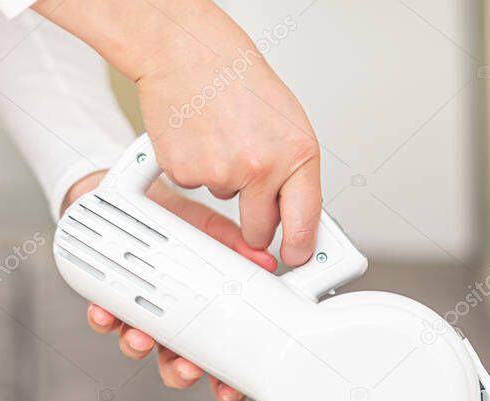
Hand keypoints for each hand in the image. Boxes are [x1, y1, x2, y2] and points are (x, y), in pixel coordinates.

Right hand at [34, 0, 322, 264]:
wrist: (188, 53)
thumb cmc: (240, 83)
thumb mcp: (290, 127)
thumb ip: (295, 176)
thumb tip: (298, 220)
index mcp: (297, 156)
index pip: (304, 224)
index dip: (299, 250)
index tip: (296, 259)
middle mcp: (261, 167)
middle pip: (259, 232)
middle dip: (255, 223)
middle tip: (250, 190)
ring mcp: (221, 173)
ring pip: (224, 205)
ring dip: (224, 182)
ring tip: (224, 138)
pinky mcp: (186, 173)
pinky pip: (196, 189)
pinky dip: (197, 169)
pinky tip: (202, 138)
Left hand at [63, 171, 276, 400]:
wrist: (141, 198)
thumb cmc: (182, 223)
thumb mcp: (215, 233)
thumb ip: (237, 250)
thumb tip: (268, 262)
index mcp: (202, 318)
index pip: (217, 360)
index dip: (223, 384)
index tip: (229, 391)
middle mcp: (171, 324)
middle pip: (175, 365)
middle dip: (180, 372)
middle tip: (188, 368)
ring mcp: (140, 314)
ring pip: (138, 346)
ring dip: (138, 347)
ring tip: (142, 338)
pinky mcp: (110, 298)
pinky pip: (104, 317)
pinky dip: (104, 317)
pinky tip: (105, 312)